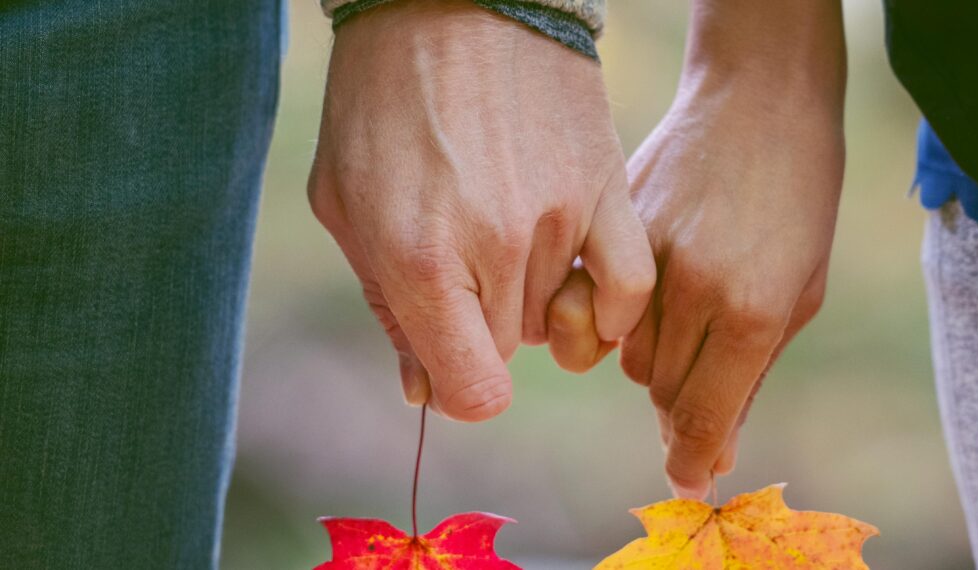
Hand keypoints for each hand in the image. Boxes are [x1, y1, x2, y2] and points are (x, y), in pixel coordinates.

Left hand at [308, 0, 653, 420]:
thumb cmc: (380, 99)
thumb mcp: (347, 202)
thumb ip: (387, 304)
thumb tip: (421, 390)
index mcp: (421, 259)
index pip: (474, 392)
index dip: (456, 390)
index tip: (448, 362)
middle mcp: (498, 249)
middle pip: (509, 350)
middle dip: (478, 322)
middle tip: (459, 253)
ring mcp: (560, 220)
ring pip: (558, 316)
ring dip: (531, 293)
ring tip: (503, 224)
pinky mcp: (605, 189)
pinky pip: (630, 287)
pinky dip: (609, 303)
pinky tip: (580, 281)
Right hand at [549, 0, 846, 497]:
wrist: (760, 101)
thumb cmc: (799, 199)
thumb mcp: (801, 294)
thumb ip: (751, 375)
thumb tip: (717, 451)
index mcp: (751, 310)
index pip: (704, 415)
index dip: (693, 457)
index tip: (687, 482)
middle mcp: (692, 291)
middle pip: (663, 392)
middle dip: (684, 403)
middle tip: (705, 378)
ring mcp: (645, 259)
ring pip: (630, 358)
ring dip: (657, 362)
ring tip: (691, 321)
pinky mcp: (615, 234)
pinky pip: (603, 311)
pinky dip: (624, 324)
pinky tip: (652, 302)